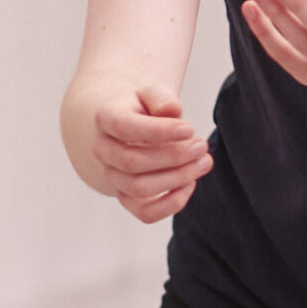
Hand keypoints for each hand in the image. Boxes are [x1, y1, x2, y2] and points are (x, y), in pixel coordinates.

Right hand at [92, 84, 213, 223]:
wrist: (134, 130)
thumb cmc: (146, 110)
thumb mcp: (153, 94)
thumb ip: (161, 98)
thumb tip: (170, 111)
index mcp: (106, 119)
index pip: (124, 128)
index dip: (158, 131)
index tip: (189, 128)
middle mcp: (103, 151)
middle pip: (132, 162)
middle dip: (173, 156)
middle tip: (202, 146)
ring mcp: (113, 177)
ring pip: (139, 188)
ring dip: (177, 178)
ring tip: (203, 163)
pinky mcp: (128, 199)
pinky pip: (146, 213)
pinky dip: (172, 204)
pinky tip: (190, 184)